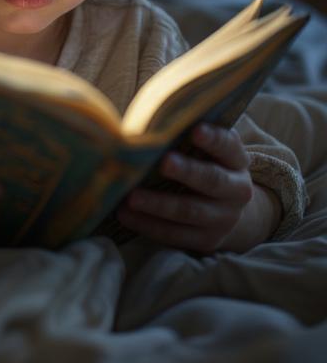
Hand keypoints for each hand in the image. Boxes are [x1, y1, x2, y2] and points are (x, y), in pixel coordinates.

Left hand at [116, 124, 277, 252]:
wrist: (223, 207)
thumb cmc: (199, 163)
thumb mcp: (201, 149)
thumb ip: (182, 135)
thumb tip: (145, 122)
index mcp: (236, 161)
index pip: (228, 147)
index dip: (214, 139)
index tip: (196, 130)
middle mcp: (237, 190)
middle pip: (212, 180)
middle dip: (187, 171)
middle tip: (164, 162)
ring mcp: (223, 218)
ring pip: (191, 211)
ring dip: (159, 204)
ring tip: (131, 197)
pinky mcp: (206, 240)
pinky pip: (176, 235)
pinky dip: (149, 225)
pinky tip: (125, 214)